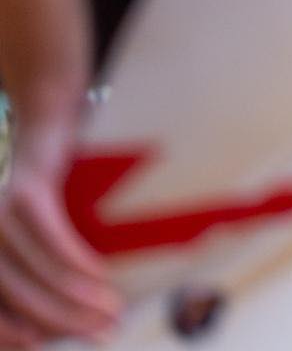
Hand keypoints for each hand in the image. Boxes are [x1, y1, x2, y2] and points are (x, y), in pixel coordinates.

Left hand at [0, 121, 119, 345]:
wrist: (45, 130)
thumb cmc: (48, 194)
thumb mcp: (35, 243)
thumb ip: (39, 277)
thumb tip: (80, 318)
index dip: (14, 337)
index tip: (49, 349)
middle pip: (13, 296)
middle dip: (61, 321)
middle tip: (104, 333)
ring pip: (32, 271)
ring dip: (75, 296)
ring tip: (111, 308)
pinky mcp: (24, 192)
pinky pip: (49, 236)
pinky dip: (74, 259)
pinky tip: (99, 274)